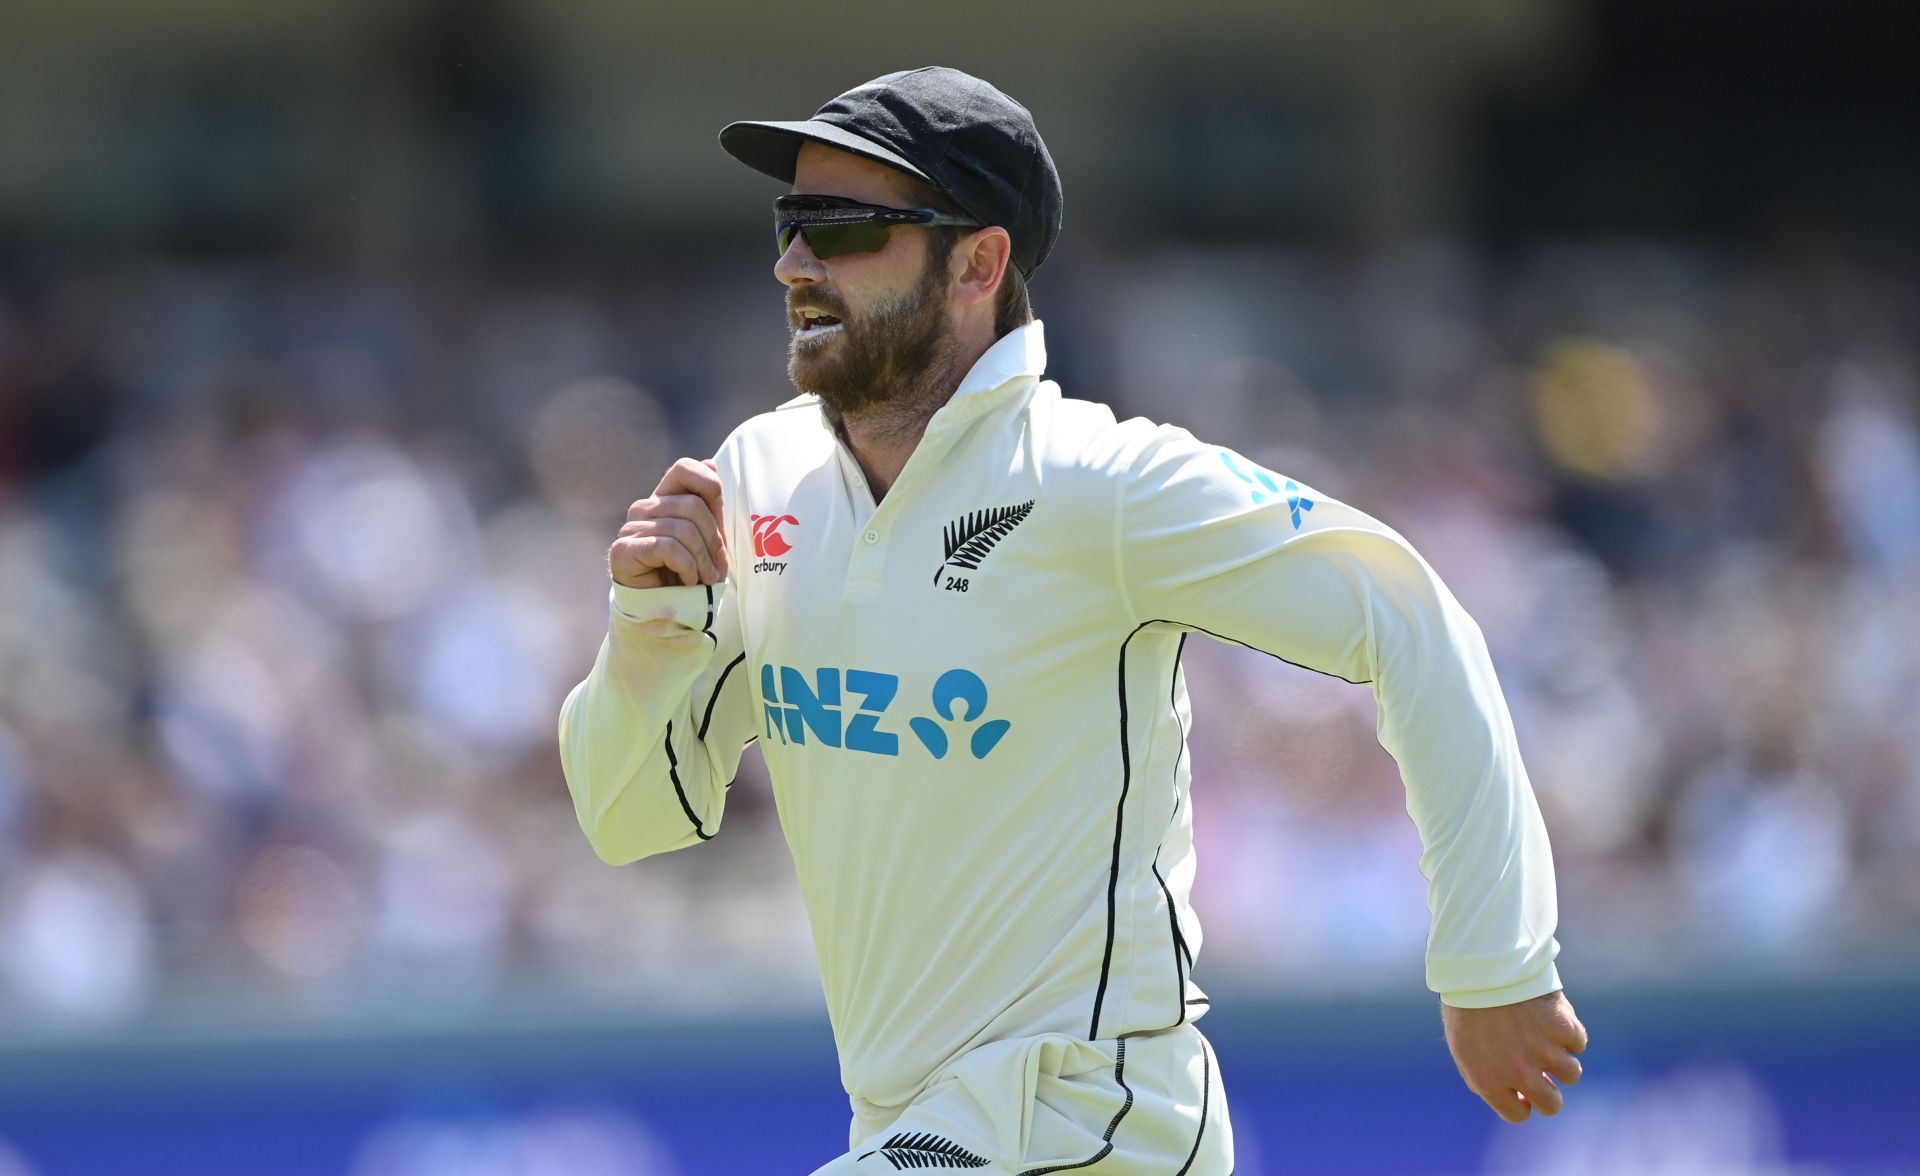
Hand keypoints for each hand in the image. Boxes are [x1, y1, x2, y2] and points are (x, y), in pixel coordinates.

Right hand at [608, 458, 728, 588]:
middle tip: (715, 567)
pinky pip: (667, 548)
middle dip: (713, 540)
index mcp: (663, 499)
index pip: (684, 468)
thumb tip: (710, 464)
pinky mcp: (623, 550)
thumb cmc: (689, 575)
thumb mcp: (707, 537)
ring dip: (702, 560)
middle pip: (692, 506)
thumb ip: (709, 504)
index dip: (709, 487)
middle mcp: (643, 508)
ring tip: (704, 579)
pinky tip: (686, 581)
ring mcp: (630, 528)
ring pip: (683, 529)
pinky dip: (686, 567)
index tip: (719, 520)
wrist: (666, 614)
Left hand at [1441, 989, 1587, 1122]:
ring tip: (1544, 1036)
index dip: (1522, 1103)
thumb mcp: (1465, 1047)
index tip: (1523, 1092)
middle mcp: (1518, 1072)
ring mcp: (1543, 1050)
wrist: (1480, 963)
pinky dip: (1570, 1031)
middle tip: (1545, 1073)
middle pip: (1552, 1105)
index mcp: (1488, 1080)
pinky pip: (1579, 1042)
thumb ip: (1488, 1078)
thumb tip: (1521, 1100)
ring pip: (1572, 1074)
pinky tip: (1551, 1016)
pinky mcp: (1563, 1027)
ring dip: (1562, 1058)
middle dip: (1550, 1091)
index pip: (1518, 1115)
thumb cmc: (1468, 1004)